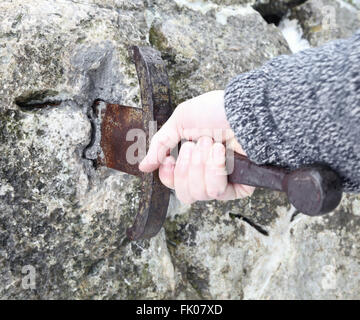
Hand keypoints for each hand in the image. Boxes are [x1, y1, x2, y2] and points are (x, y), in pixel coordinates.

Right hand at [139, 90, 254, 203]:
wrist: (243, 109)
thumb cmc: (216, 110)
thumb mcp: (180, 120)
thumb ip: (160, 144)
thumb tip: (143, 166)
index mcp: (192, 161)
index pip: (174, 184)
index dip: (168, 176)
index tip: (168, 160)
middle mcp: (206, 174)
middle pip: (185, 194)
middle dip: (187, 168)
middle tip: (195, 145)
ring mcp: (223, 182)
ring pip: (200, 194)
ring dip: (201, 166)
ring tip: (212, 145)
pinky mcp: (239, 186)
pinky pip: (217, 192)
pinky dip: (215, 169)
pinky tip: (221, 153)